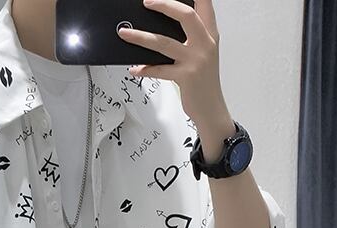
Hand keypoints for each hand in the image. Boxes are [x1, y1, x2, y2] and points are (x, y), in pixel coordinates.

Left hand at [117, 0, 227, 125]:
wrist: (211, 107)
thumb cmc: (203, 81)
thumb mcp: (203, 52)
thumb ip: (192, 36)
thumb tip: (164, 25)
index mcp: (210, 34)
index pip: (205, 4)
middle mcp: (205, 44)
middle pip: (186, 15)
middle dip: (164, 5)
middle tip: (146, 2)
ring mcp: (195, 60)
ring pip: (164, 43)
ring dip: (141, 37)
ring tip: (125, 33)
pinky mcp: (186, 77)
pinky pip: (159, 70)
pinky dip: (144, 69)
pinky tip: (134, 68)